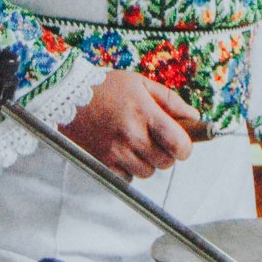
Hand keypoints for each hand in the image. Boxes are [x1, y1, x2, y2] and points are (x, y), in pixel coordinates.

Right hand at [59, 69, 199, 180]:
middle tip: (156, 138)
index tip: (181, 142)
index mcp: (144, 112)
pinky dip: (129, 169)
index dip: (185, 147)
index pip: (179, 144)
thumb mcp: (141, 83)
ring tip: (136, 142)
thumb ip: (170, 100)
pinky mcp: (102, 163)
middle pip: (165, 162)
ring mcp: (116, 151)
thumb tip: (194, 117)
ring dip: (147, 161)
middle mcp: (131, 134)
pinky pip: (128, 178)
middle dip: (166, 152)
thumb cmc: (106, 87)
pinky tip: (123, 151)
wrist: (68, 96)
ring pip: (147, 172)